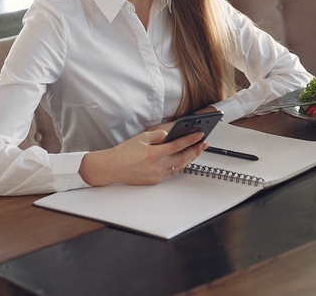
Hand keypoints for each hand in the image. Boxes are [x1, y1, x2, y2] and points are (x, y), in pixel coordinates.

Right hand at [78, 129, 207, 186]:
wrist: (112, 168)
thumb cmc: (124, 152)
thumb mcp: (140, 137)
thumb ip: (158, 135)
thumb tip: (171, 134)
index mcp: (152, 153)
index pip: (176, 146)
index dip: (190, 140)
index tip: (199, 135)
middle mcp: (156, 166)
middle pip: (182, 158)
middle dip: (195, 150)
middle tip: (204, 143)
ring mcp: (156, 175)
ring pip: (179, 166)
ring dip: (190, 158)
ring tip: (198, 150)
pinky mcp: (155, 181)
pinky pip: (171, 172)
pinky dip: (179, 164)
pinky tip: (184, 158)